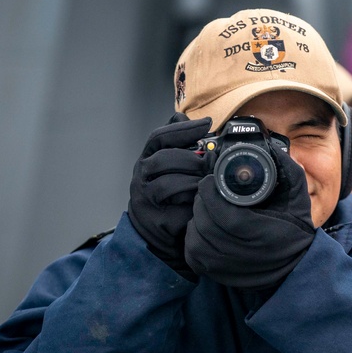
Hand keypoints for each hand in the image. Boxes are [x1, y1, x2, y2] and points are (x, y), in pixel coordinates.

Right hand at [128, 113, 211, 272]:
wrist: (159, 235)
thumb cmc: (171, 196)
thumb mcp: (172, 166)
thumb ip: (179, 143)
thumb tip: (188, 116)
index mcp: (147, 159)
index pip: (160, 137)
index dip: (183, 128)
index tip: (207, 123)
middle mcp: (141, 177)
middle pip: (164, 158)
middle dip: (191, 159)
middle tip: (210, 163)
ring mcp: (145, 200)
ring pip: (170, 184)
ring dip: (194, 182)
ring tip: (208, 184)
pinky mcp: (155, 221)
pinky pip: (177, 210)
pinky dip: (193, 205)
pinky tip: (203, 203)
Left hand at [185, 145, 315, 289]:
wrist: (291, 266)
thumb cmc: (293, 228)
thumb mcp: (297, 195)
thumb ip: (285, 168)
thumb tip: (268, 146)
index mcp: (264, 233)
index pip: (225, 215)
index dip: (211, 193)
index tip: (210, 181)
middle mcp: (243, 255)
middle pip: (205, 222)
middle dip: (203, 201)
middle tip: (209, 190)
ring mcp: (225, 266)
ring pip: (195, 235)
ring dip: (198, 216)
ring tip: (209, 207)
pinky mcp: (212, 273)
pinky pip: (191, 250)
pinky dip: (195, 234)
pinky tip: (207, 225)